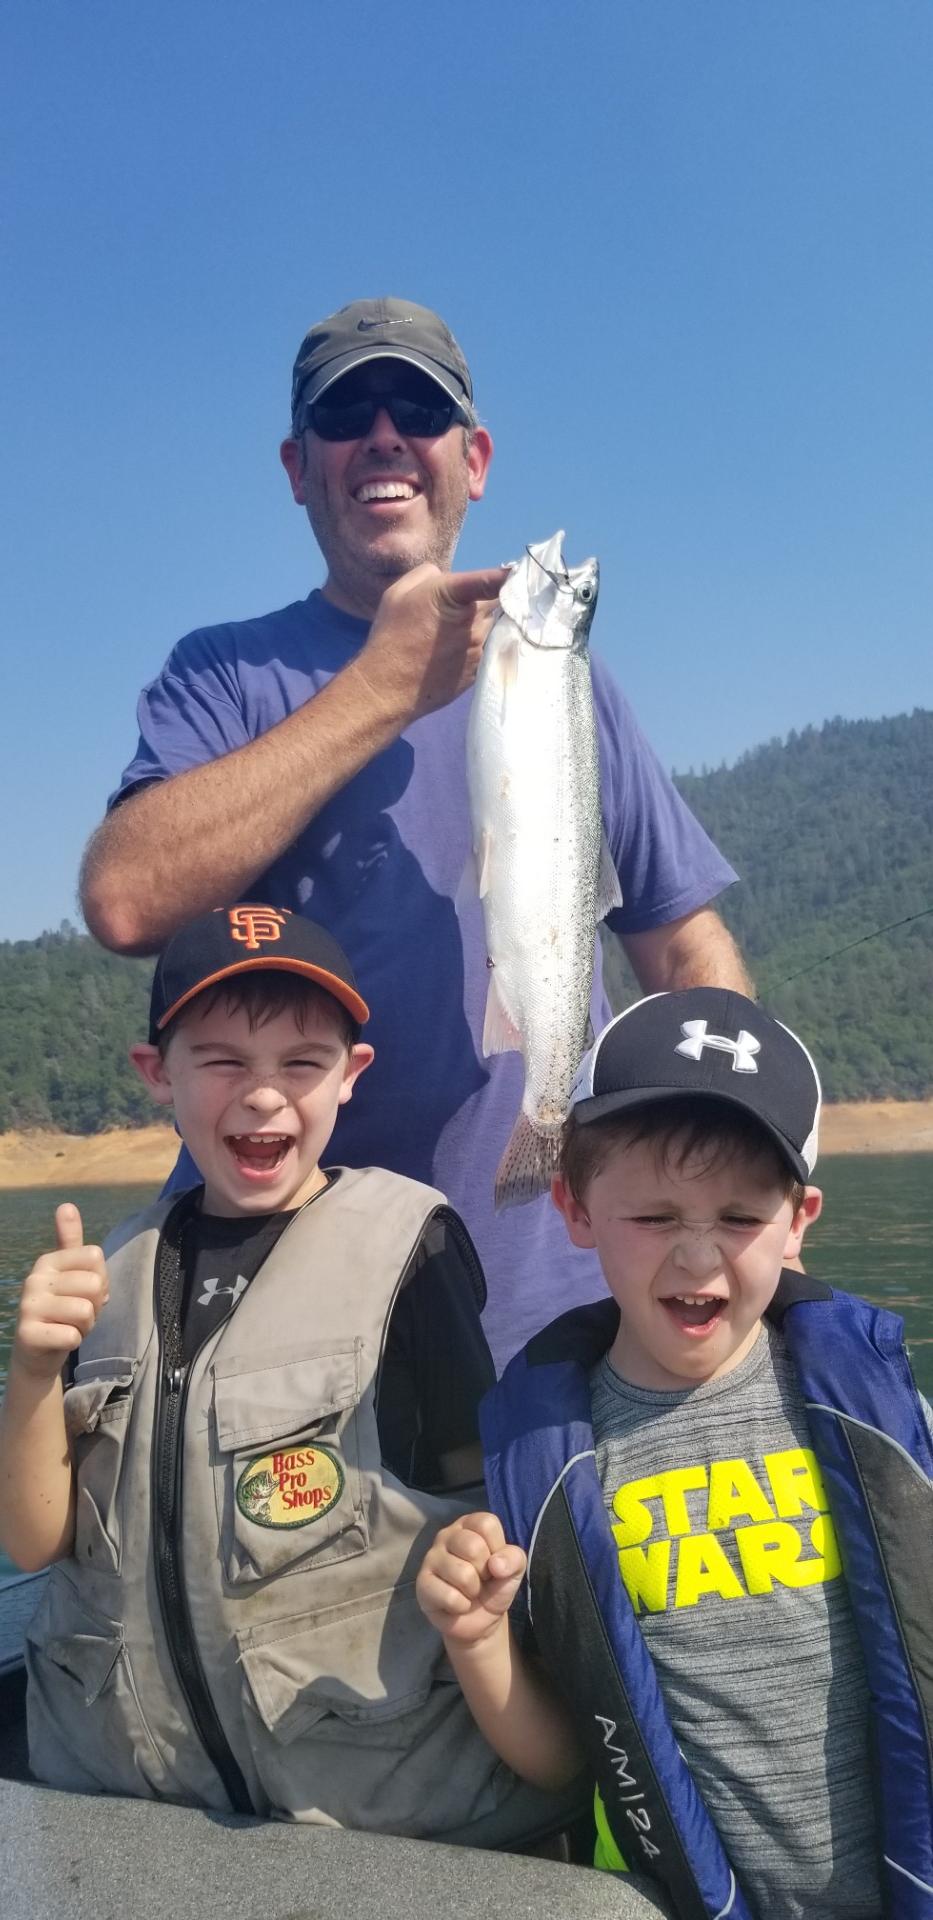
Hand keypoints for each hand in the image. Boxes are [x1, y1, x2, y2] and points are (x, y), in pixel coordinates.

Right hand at [12, 1204, 108, 1381]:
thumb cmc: (63, 1311)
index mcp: (48, 1261)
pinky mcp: (28, 1333)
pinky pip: (73, 1335)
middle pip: (94, 1284)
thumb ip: (71, 1241)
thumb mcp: (71, 1274)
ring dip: (86, 1326)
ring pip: (85, 1311)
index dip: (101, 1280)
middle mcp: (34, 1279)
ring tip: (69, 1326)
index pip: (95, 1256)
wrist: (38, 1354)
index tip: (84, 1293)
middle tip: (78, 1315)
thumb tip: (66, 1205)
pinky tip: (60, 1340)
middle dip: (95, 1306)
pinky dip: (74, 1341)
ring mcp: (28, 1306)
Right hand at [356, 563, 508, 720]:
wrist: (389, 686)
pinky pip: (485, 650)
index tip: (517, 573)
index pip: (491, 581)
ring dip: (478, 625)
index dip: (507, 576)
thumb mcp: (398, 592)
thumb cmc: (390, 635)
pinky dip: (474, 648)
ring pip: (490, 626)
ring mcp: (480, 647)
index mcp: (454, 595)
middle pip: (494, 603)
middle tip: (457, 610)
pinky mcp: (480, 668)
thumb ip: (427, 575)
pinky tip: (451, 655)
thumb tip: (445, 577)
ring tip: (450, 636)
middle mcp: (474, 621)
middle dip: (482, 601)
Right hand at [416, 1511, 525, 1645]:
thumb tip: (496, 1564)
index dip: (498, 1548)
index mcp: (469, 1525)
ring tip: (469, 1592)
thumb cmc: (494, 1586)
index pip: (486, 1524)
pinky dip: (462, 1606)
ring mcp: (431, 1558)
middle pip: (473, 1546)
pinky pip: (450, 1597)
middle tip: (481, 1579)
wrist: (478, 1621)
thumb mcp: (514, 1571)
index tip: (495, 1562)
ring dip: (473, 1591)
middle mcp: (447, 1535)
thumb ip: (514, 1559)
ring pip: (463, 1573)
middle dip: (485, 1572)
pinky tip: (457, 1604)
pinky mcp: (422, 1583)